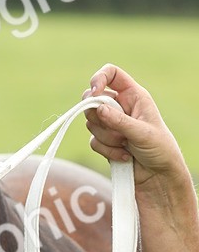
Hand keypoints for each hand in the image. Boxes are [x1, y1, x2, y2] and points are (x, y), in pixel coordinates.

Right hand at [83, 63, 186, 190]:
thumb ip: (119, 121)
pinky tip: (124, 156)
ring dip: (107, 137)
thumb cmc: (160, 150)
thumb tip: (97, 109)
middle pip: (92, 99)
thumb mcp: (143, 133)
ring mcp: (111, 124)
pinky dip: (107, 150)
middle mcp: (120, 107)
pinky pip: (93, 141)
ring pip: (91, 122)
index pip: (112, 74)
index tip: (94, 93)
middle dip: (99, 115)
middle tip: (113, 128)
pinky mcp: (105, 141)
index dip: (99, 78)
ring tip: (126, 145)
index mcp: (133, 96)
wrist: (159, 178)